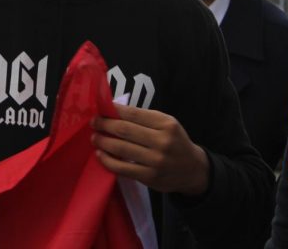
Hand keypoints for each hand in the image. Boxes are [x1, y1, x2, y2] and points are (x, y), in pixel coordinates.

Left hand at [91, 104, 208, 195]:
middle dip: (104, 125)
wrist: (193, 170)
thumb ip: (144, 118)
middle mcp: (162, 141)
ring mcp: (156, 161)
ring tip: (94, 137)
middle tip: (93, 122)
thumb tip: (113, 111)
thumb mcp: (167, 124)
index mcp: (166, 124)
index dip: (114, 110)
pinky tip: (100, 154)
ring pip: (121, 148)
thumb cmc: (174, 142)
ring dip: (103, 141)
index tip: (101, 109)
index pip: (134, 113)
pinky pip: (122, 168)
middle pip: (125, 130)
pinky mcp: (150, 177)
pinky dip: (107, 160)